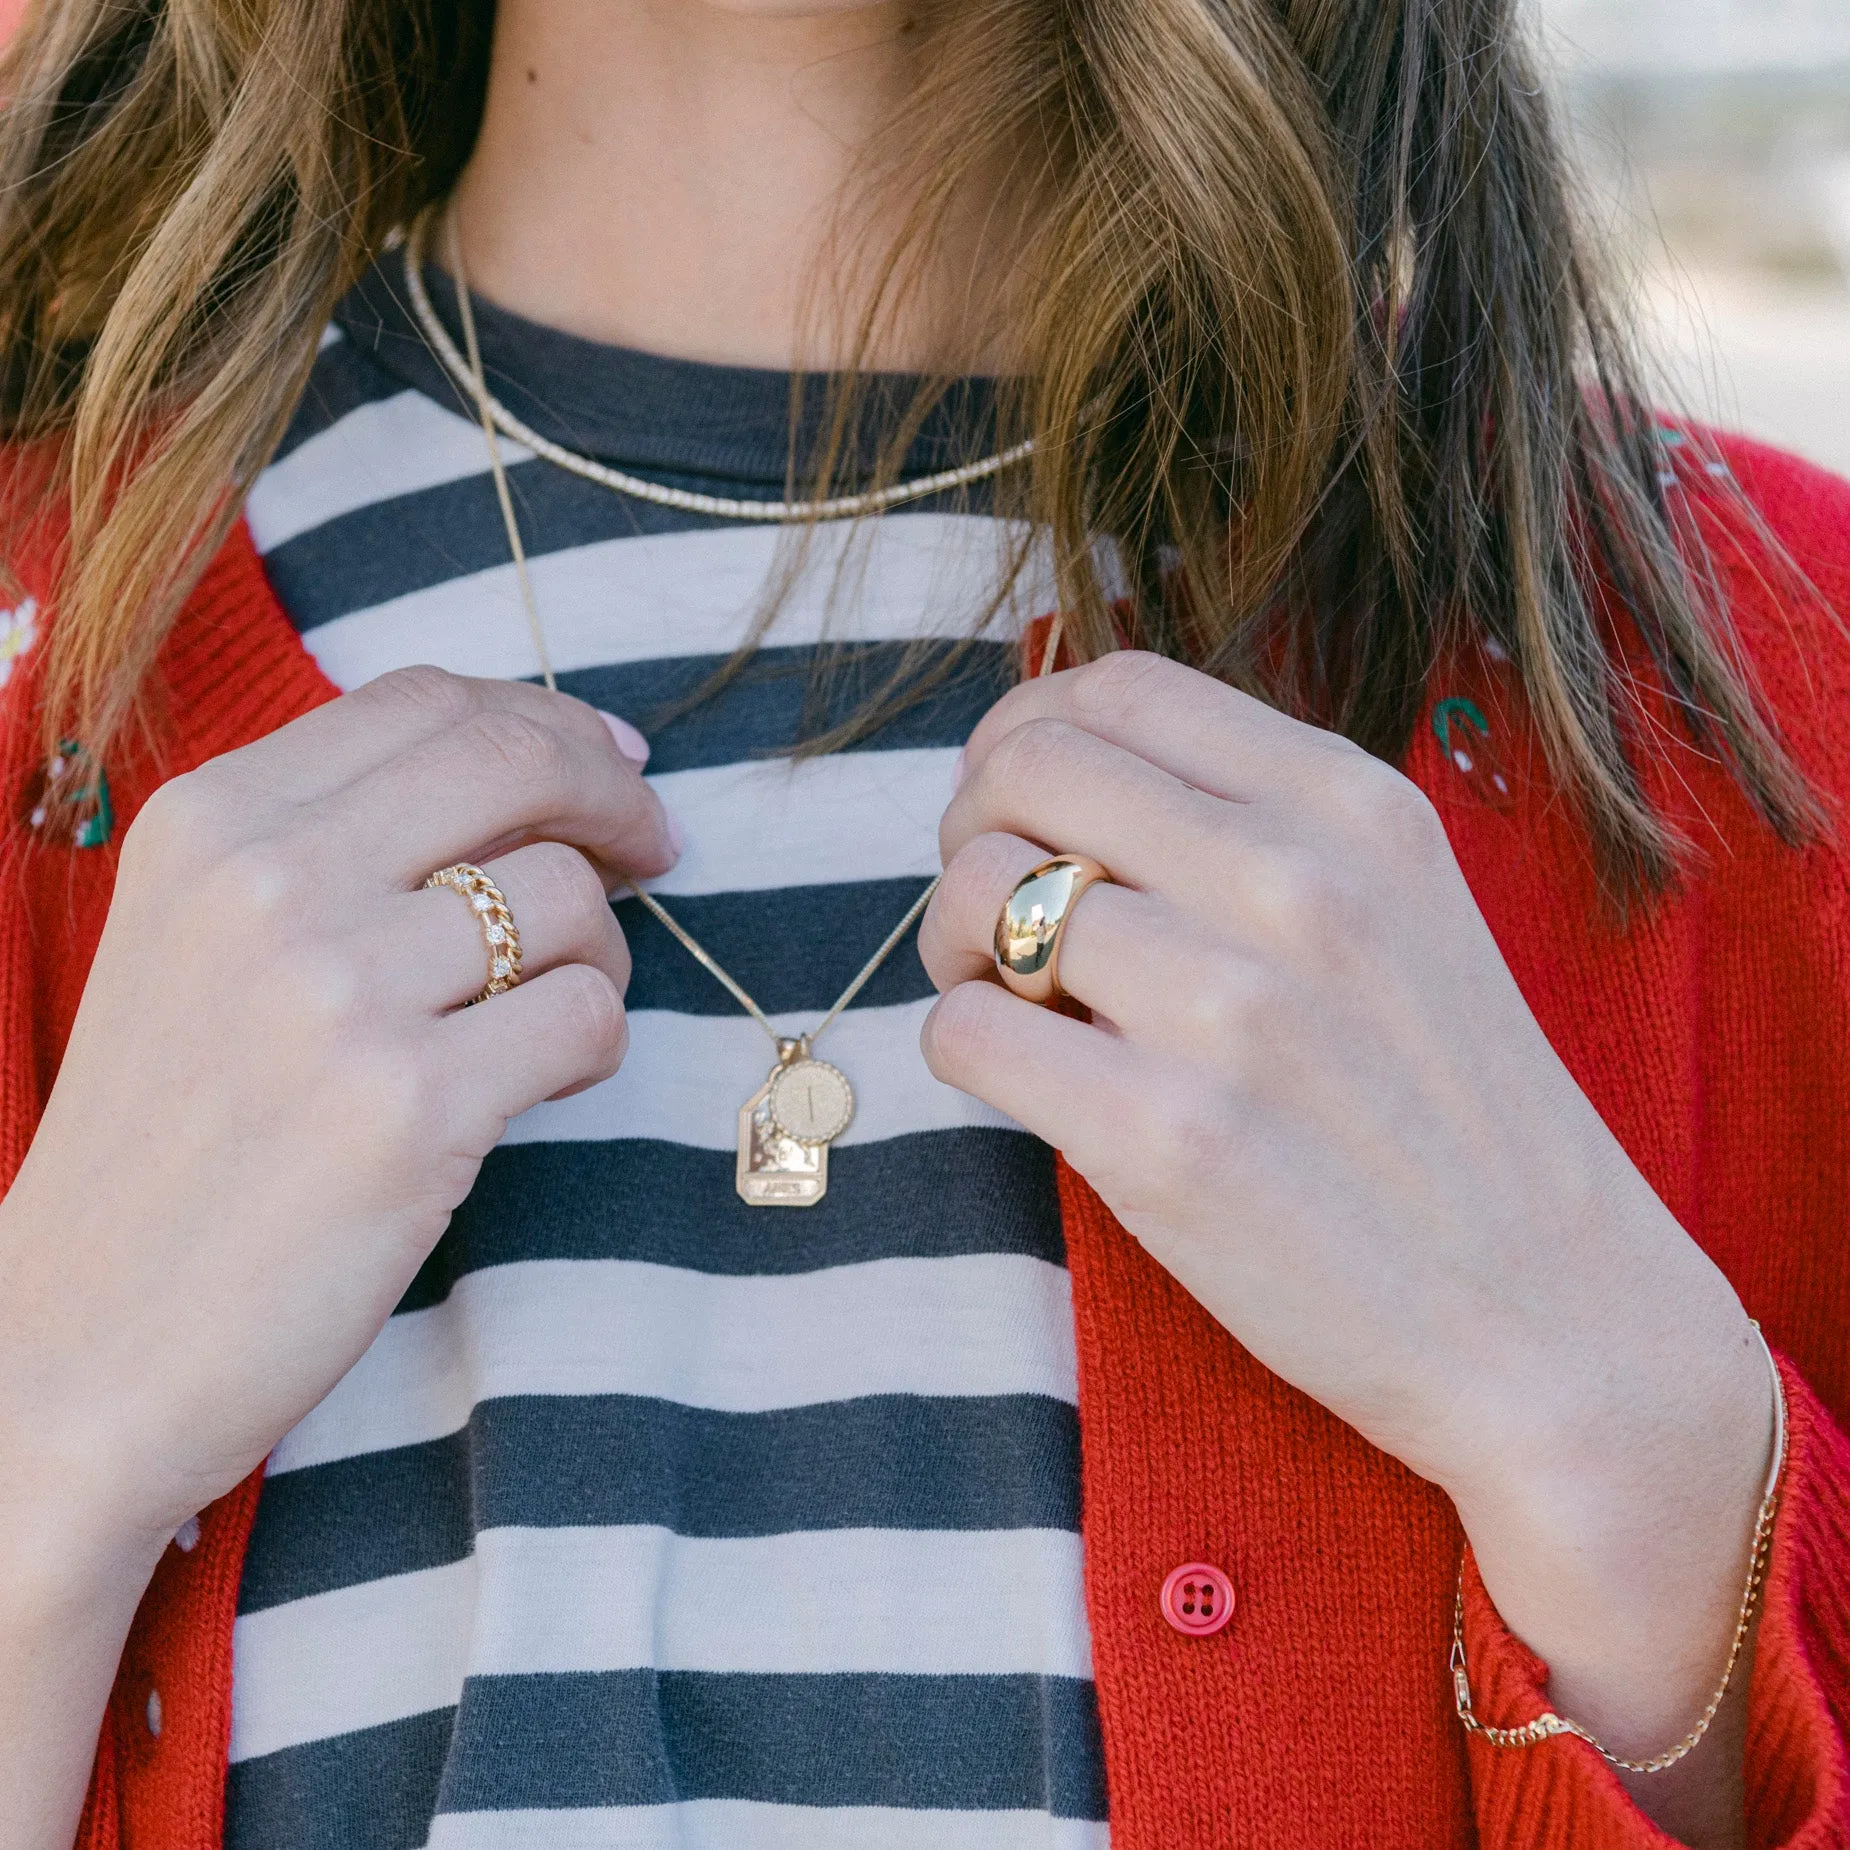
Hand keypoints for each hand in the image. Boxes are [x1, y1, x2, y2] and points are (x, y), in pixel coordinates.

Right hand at [0, 666, 674, 1555]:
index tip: (609, 765)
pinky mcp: (409, 1111)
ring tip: (556, 1011)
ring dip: (602, 949)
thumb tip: (533, 772)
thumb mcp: (196, 945)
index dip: (547, 722)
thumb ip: (331, 845)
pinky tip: (544, 1082)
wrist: (79, 1348)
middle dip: (613, 795)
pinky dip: (596, 1044)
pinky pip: (587, 1016)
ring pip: (568, 896)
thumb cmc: (168, 1145)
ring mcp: (337, 996)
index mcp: (207, 825)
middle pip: (513, 759)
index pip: (423, 702)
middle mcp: (267, 886)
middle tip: (653, 847)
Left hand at [919, 652, 1771, 1814]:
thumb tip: (1062, 769)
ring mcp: (1229, 1011)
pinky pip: (967, 1032)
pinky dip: (966, 1048)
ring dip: (955, 945)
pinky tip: (1030, 1081)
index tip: (1018, 804)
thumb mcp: (1400, 911)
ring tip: (1012, 1000)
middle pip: (1026, 766)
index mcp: (1352, 806)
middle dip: (970, 826)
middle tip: (992, 911)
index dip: (1027, 732)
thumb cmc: (1454, 1119)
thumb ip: (1254, 826)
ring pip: (978, 894)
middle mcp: (1294, 883)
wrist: (1555, 1321)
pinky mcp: (1165, 1140)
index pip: (1118, 686)